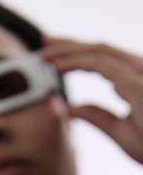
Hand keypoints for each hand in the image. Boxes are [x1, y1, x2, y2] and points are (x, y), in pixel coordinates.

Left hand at [42, 36, 142, 163]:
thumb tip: (71, 109)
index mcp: (135, 79)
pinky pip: (101, 64)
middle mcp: (138, 70)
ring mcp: (139, 73)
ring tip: (43, 56)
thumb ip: (98, 117)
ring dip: (67, 50)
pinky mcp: (136, 81)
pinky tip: (57, 67)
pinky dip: (76, 62)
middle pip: (98, 48)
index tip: (52, 57)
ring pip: (97, 50)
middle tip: (42, 42)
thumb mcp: (120, 132)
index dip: (75, 54)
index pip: (101, 59)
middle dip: (68, 43)